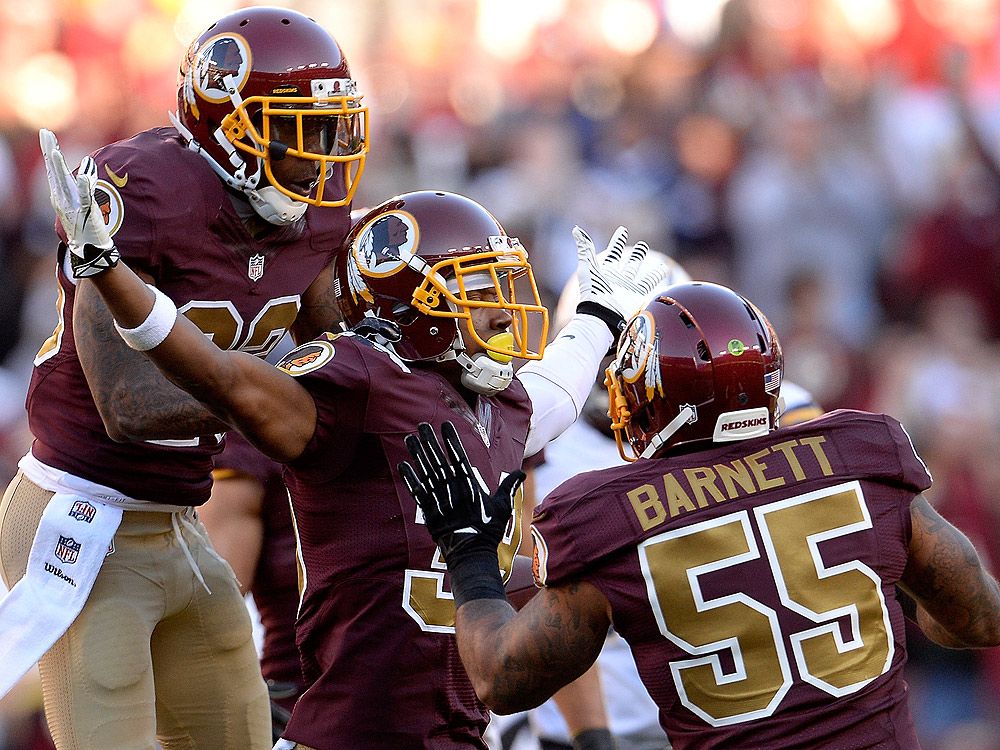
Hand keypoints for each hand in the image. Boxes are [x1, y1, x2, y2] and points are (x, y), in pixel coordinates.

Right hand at [39, 128, 119, 277]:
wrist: (89, 249)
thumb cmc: (86, 225)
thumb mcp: (79, 204)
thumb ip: (80, 189)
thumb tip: (84, 174)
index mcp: (61, 195)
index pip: (54, 169)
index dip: (49, 150)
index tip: (46, 133)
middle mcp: (62, 198)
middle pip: (54, 171)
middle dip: (49, 152)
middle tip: (45, 134)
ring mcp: (72, 206)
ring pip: (64, 183)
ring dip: (58, 167)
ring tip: (53, 151)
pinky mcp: (85, 213)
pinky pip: (85, 198)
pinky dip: (84, 188)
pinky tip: (84, 177)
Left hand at [398, 421, 523, 560]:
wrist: (472, 555)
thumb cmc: (489, 531)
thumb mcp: (503, 507)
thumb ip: (509, 487)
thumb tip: (522, 472)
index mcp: (471, 486)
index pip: (459, 457)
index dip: (451, 440)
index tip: (445, 424)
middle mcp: (454, 490)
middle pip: (439, 461)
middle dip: (430, 441)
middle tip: (422, 424)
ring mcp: (440, 501)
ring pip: (426, 473)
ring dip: (417, 455)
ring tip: (410, 438)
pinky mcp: (429, 513)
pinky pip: (417, 492)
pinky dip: (410, 478)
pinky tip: (403, 464)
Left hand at [573, 225, 669, 343]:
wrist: (601, 315)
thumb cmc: (592, 292)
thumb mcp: (587, 267)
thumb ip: (585, 249)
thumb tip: (576, 229)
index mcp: (605, 271)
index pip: (614, 252)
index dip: (618, 241)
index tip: (623, 230)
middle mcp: (618, 278)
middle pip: (629, 262)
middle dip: (635, 254)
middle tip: (642, 245)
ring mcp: (628, 287)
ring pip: (638, 270)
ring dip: (642, 261)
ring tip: (649, 252)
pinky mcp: (637, 295)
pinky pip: (649, 283)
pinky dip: (657, 275)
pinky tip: (663, 269)